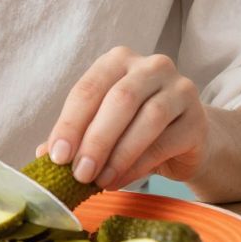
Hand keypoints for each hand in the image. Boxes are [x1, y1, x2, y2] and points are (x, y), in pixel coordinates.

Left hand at [41, 48, 207, 190]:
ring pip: (147, 118)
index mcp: (119, 60)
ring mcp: (180, 88)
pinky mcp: (197, 118)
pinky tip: (121, 180)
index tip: (57, 156)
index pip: (89, 88)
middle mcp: (152, 66)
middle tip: (78, 173)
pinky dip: (139, 165)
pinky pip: (166, 141)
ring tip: (100, 181)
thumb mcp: (103, 127)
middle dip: (95, 140)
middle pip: (119, 99)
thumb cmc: (136, 129)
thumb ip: (76, 136)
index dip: (70, 123)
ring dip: (118, 154)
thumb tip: (42, 155)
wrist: (188, 139)